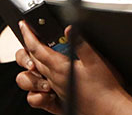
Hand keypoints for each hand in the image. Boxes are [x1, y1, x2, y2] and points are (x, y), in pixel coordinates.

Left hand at [15, 22, 131, 113]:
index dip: (28, 35)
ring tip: (35, 53)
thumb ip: (81, 44)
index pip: (37, 49)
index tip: (23, 25)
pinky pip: (39, 92)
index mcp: (61, 68)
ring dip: (31, 63)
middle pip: (32, 59)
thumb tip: (70, 29)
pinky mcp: (59, 98)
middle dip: (28, 44)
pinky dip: (38, 82)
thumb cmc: (104, 88)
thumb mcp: (96, 60)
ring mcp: (55, 89)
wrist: (108, 109)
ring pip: (34, 74)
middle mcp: (54, 79)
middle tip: (28, 33)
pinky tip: (44, 77)